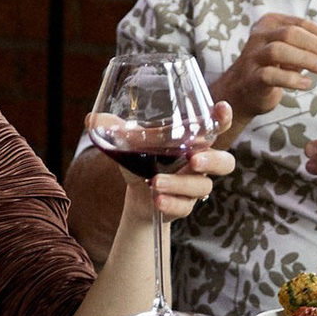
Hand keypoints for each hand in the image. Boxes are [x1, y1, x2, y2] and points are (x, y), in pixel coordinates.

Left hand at [114, 110, 235, 227]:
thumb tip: (91, 118)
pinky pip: (186, 206)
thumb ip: (116, 130)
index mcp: (192, 141)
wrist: (138, 196)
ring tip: (155, 184)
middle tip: (194, 160)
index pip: (215, 128)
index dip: (222, 119)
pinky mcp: (187, 205)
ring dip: (179, 184)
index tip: (221, 109)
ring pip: (202, 186)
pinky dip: (171, 203)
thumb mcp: (130, 144)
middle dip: (213, 160)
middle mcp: (200, 163)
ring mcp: (195, 186)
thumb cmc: (142, 161)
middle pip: (224, 162)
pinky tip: (157, 201)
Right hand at [218, 10, 316, 126]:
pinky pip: (269, 75)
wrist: (244, 92)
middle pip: (291, 34)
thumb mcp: (300, 51)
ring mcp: (252, 56)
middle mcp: (260, 35)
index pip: (302, 23)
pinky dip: (291, 79)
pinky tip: (307, 84)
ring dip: (306, 59)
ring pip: (278, 50)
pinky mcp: (250, 78)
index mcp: (272, 23)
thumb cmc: (275, 66)